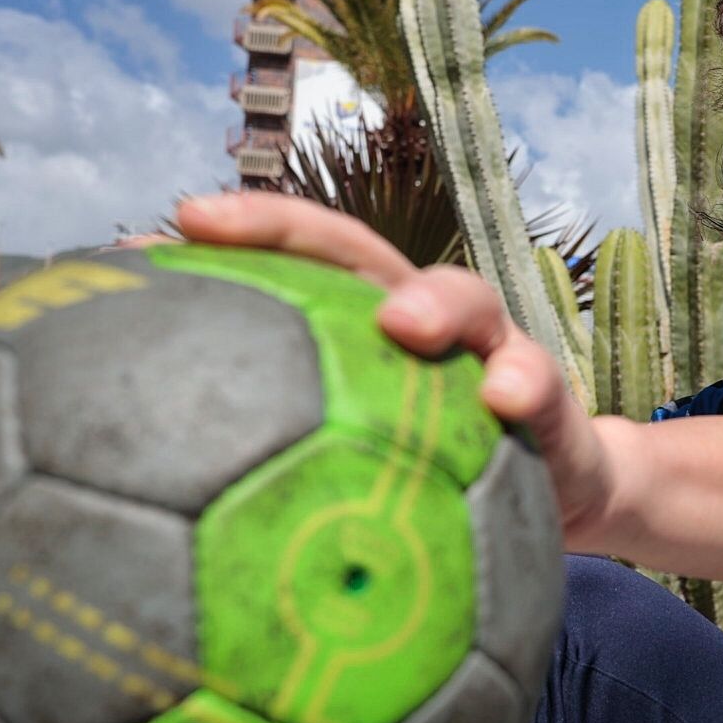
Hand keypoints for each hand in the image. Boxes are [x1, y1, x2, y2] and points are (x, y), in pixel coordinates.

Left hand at [173, 192, 615, 546]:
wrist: (561, 497)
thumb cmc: (441, 480)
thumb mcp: (360, 467)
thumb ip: (287, 461)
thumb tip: (171, 485)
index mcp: (369, 328)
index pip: (294, 265)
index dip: (231, 241)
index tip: (161, 230)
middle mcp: (425, 322)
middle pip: (359, 253)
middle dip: (289, 231)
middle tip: (215, 225)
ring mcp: (490, 351)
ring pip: (467, 300)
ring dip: (433, 303)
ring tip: (403, 323)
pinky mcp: (549, 402)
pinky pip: (540, 387)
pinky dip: (522, 384)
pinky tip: (502, 398)